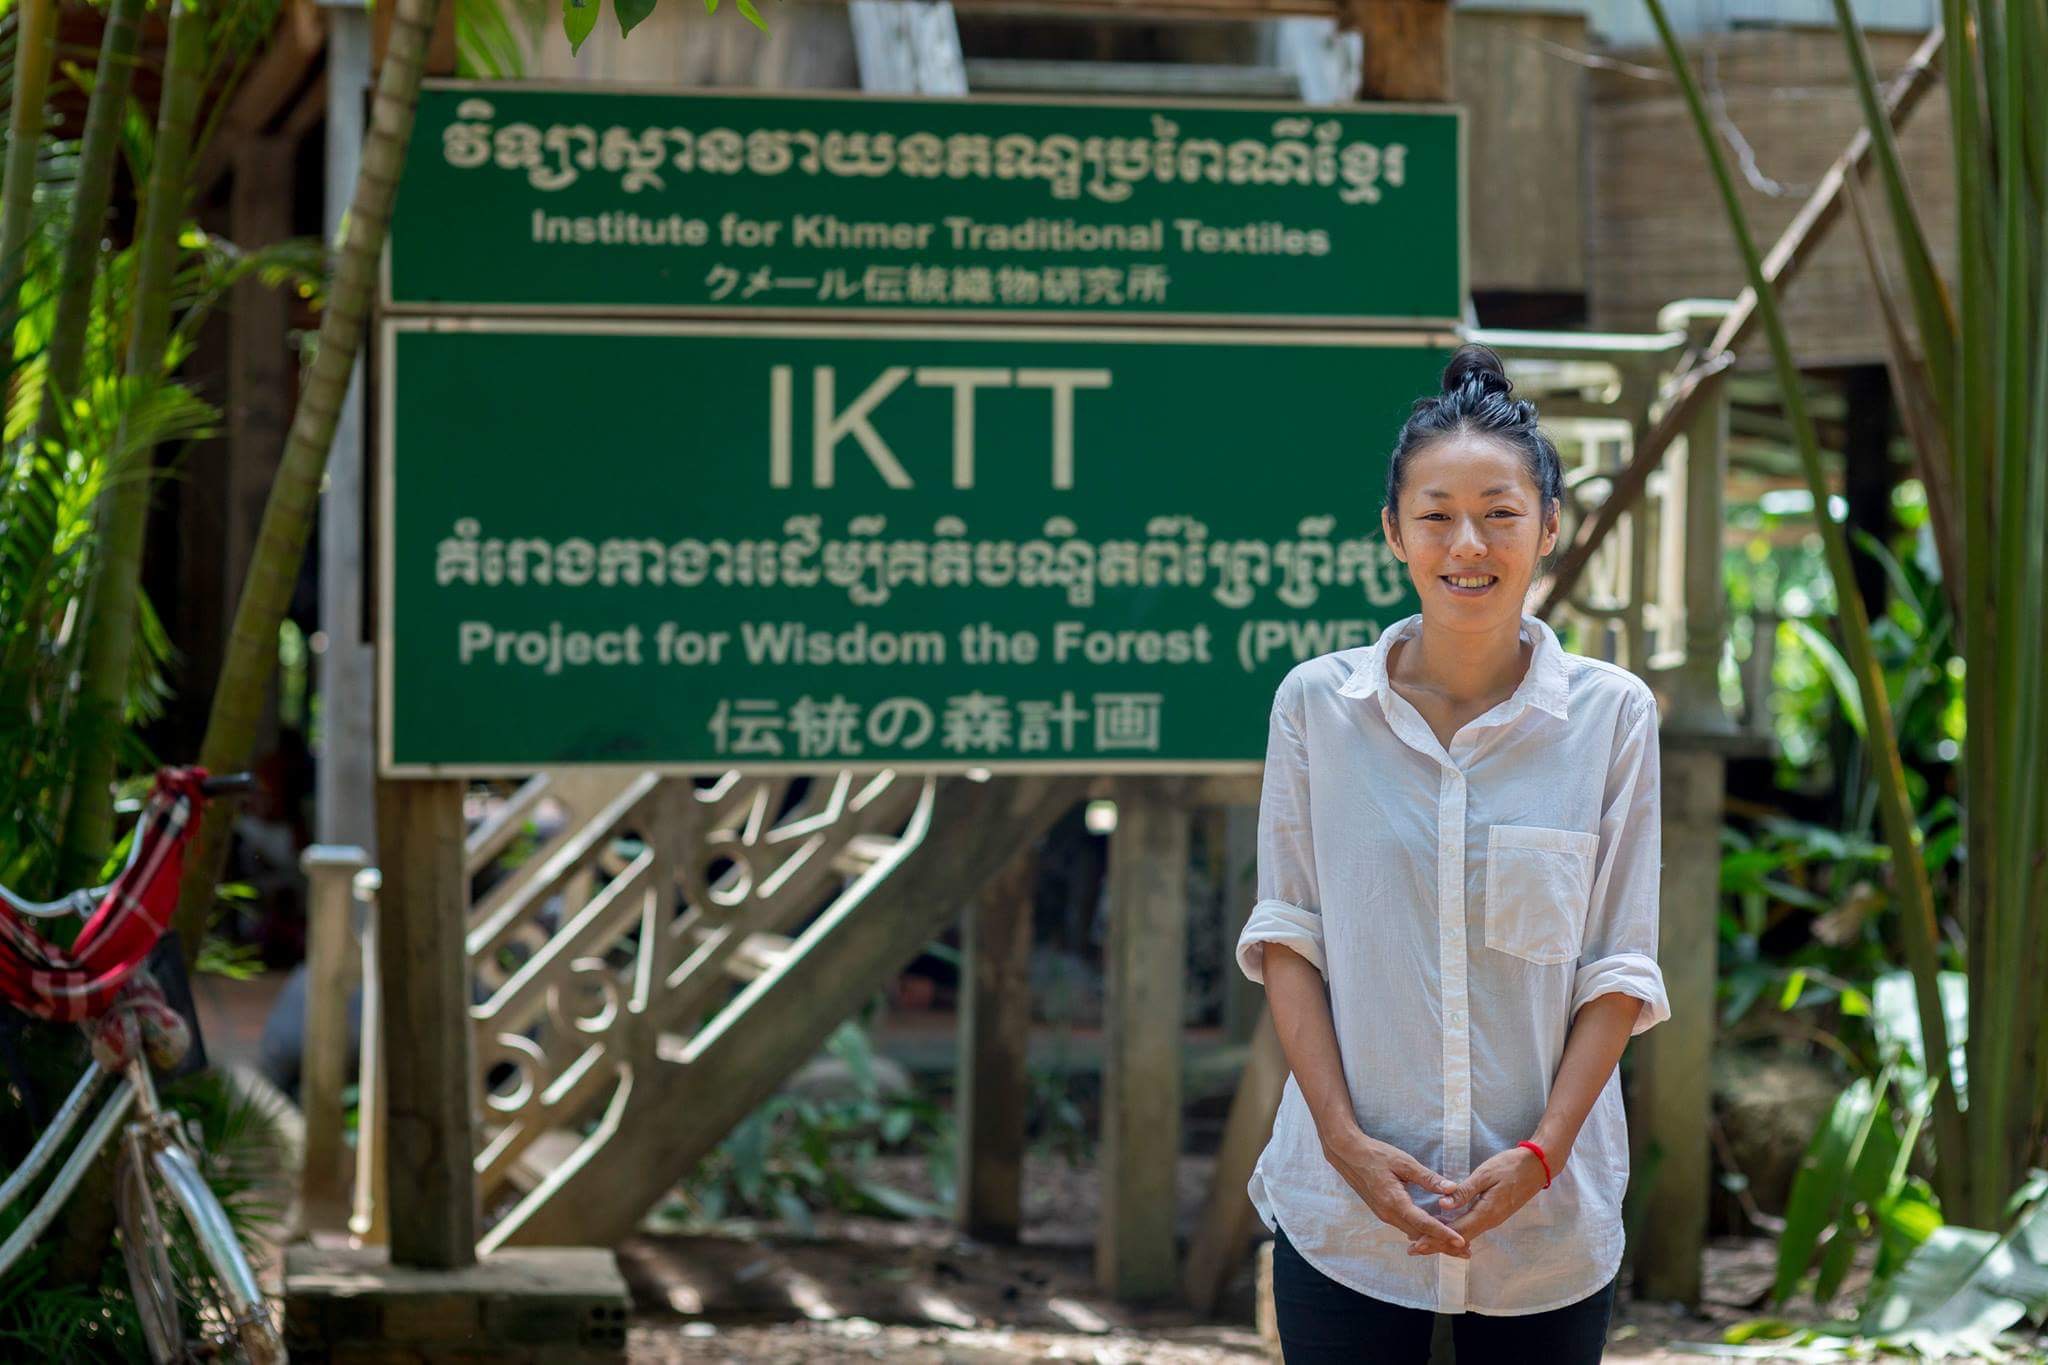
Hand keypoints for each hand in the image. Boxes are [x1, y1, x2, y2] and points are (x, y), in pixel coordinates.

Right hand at [1320, 1126, 1469, 1258]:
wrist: (1347, 1153)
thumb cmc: (1375, 1154)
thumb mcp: (1404, 1162)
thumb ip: (1428, 1177)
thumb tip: (1452, 1188)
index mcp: (1395, 1202)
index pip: (1424, 1223)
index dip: (1444, 1234)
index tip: (1461, 1242)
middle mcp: (1389, 1214)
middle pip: (1420, 1235)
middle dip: (1443, 1244)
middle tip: (1466, 1251)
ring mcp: (1384, 1214)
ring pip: (1412, 1233)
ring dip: (1433, 1240)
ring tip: (1454, 1244)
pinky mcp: (1383, 1211)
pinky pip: (1405, 1226)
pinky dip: (1422, 1232)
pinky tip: (1433, 1230)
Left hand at [1411, 1145, 1548, 1253]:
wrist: (1537, 1166)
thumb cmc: (1510, 1166)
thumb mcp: (1485, 1174)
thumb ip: (1465, 1191)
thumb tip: (1443, 1205)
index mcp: (1486, 1212)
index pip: (1455, 1231)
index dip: (1434, 1238)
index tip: (1416, 1245)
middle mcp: (1489, 1221)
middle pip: (1459, 1237)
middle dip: (1436, 1244)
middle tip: (1413, 1249)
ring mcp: (1493, 1219)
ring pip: (1465, 1234)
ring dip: (1444, 1239)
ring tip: (1424, 1241)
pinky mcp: (1494, 1213)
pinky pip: (1472, 1227)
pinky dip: (1456, 1231)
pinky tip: (1445, 1228)